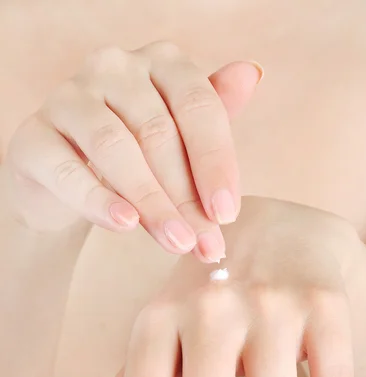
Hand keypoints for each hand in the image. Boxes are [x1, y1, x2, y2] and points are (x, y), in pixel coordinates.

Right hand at [3, 42, 261, 261]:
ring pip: (116, 148)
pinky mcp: (34, 136)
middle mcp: (113, 67)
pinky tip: (125, 224)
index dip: (217, 163)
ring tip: (176, 242)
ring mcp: (69, 97)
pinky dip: (99, 199)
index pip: (198, 106)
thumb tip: (252, 74)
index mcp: (160, 62)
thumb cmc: (136, 156)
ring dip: (151, 202)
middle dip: (186, 197)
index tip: (227, 214)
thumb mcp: (180, 141)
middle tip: (204, 245)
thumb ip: (210, 119)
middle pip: (159, 133)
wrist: (67, 178)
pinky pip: (68, 169)